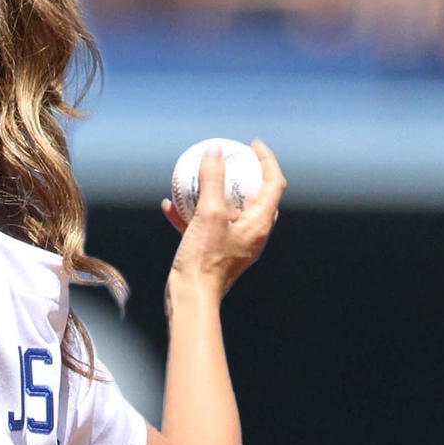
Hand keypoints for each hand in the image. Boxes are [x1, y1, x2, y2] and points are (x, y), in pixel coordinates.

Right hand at [166, 141, 283, 298]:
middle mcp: (252, 234)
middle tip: (230, 159)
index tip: (251, 145)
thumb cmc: (204, 260)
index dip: (267, 160)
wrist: (190, 300)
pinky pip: (205, 227)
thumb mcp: (209, 215)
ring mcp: (234, 244)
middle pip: (255, 196)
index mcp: (259, 224)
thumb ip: (213, 181)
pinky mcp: (215, 253)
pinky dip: (191, 214)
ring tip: (198, 177)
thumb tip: (214, 152)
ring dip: (212, 193)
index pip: (274, 183)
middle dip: (244, 175)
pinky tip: (169, 204)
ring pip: (227, 210)